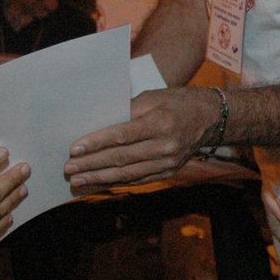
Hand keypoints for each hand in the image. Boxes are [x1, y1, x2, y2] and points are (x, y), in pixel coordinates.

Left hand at [64, 88, 215, 190]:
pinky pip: (138, 180)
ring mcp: (168, 163)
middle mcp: (165, 146)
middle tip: (69, 168)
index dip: (96, 143)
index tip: (74, 148)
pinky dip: (117, 182)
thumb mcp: (153, 97)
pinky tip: (100, 182)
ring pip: (128, 174)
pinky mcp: (168, 172)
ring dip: (100, 178)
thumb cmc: (177, 102)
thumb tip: (100, 122)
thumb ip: (127, 110)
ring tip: (78, 180)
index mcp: (159, 123)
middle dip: (92, 164)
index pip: (122, 136)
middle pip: (121, 158)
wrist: (210, 118)